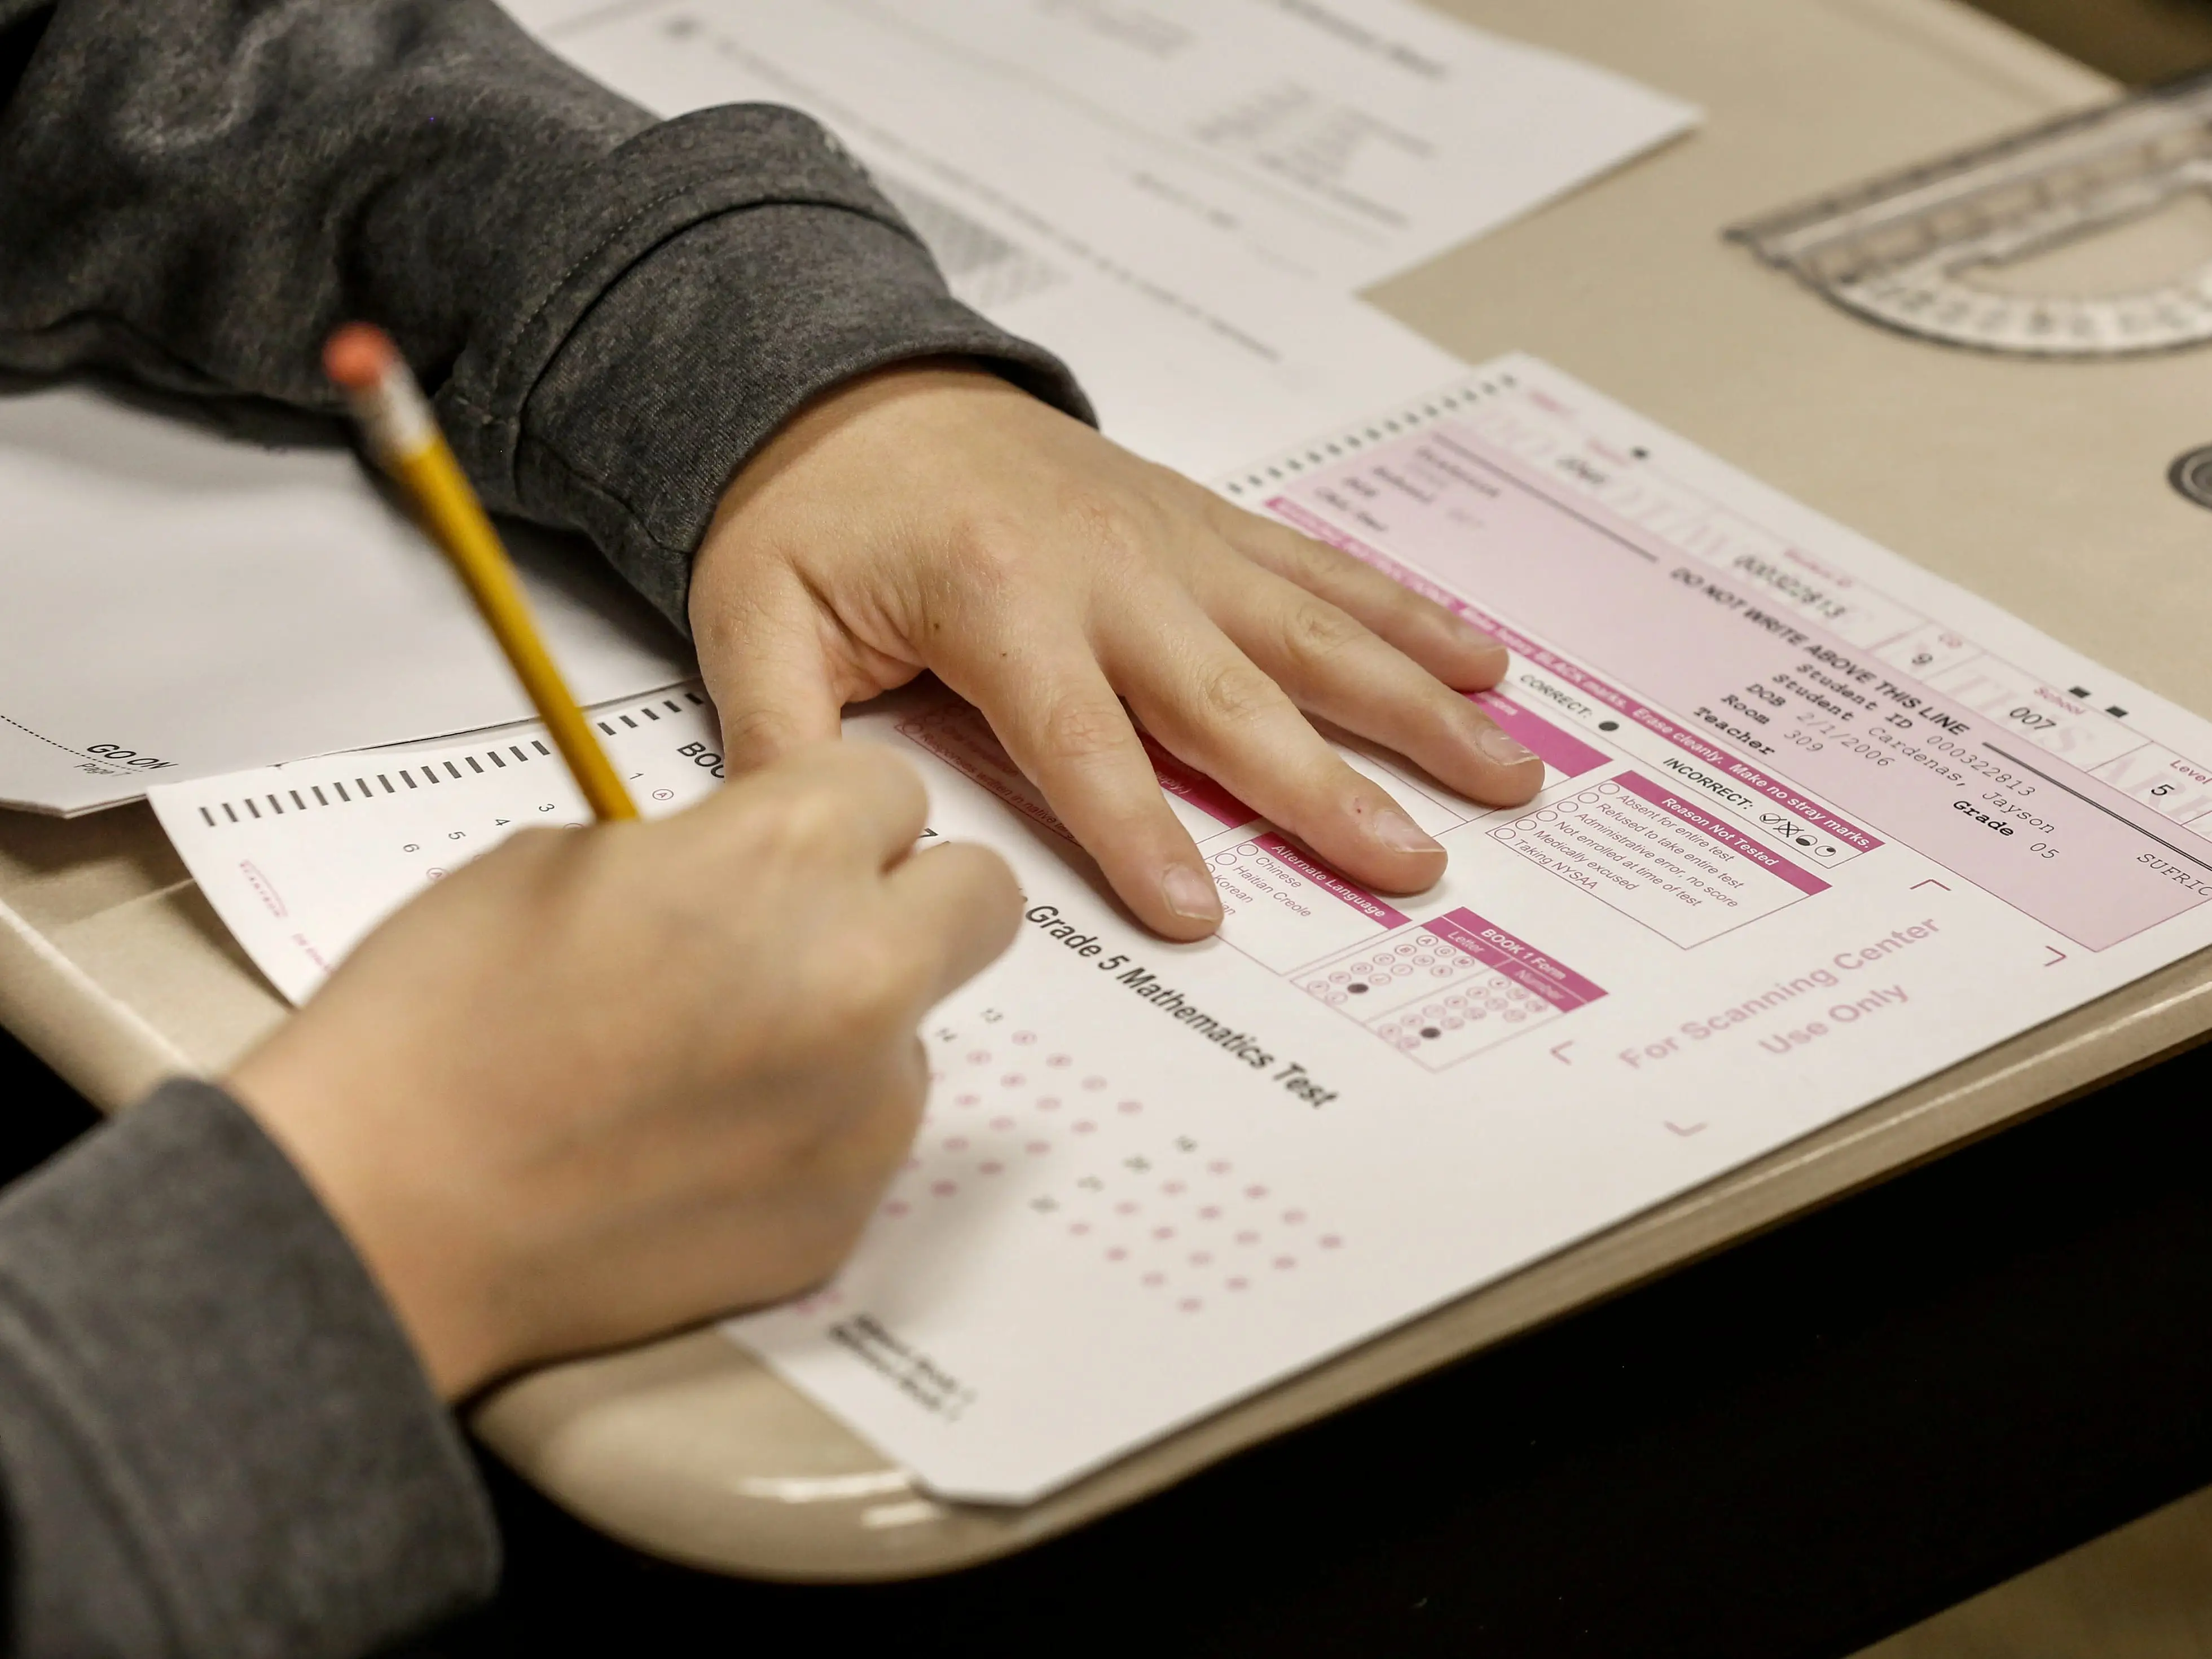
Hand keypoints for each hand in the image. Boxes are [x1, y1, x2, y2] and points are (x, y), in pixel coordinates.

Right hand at [226, 744, 1017, 1399]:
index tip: (797, 842)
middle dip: (911, 898)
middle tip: (816, 927)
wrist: (382, 1212)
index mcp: (786, 855)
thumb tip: (763, 871)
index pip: (897, 789)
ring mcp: (866, 1106)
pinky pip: (870, 1131)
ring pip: (919, 1026)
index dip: (836, 813)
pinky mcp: (847, 1210)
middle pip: (979, 898)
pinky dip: (813, 1125)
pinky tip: (702, 1140)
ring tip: (712, 1059)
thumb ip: (706, 851)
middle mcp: (859, 976)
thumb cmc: (439, 1028)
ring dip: (853, 1024)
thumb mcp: (566, 861)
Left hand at [690, 363, 1543, 941]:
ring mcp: (1172, 544)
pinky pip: (1319, 572)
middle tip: (1413, 865)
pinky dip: (1406, 616)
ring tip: (1503, 767)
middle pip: (1232, 699)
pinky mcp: (1203, 524)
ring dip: (1413, 704)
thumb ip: (780, 735)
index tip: (1205, 916)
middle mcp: (1110, 571)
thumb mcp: (754, 621)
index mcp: (999, 603)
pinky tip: (1481, 657)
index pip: (1082, 741)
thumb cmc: (810, 514)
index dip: (1142, 832)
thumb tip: (817, 849)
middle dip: (1327, 789)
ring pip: (1313, 631)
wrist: (853, 385)